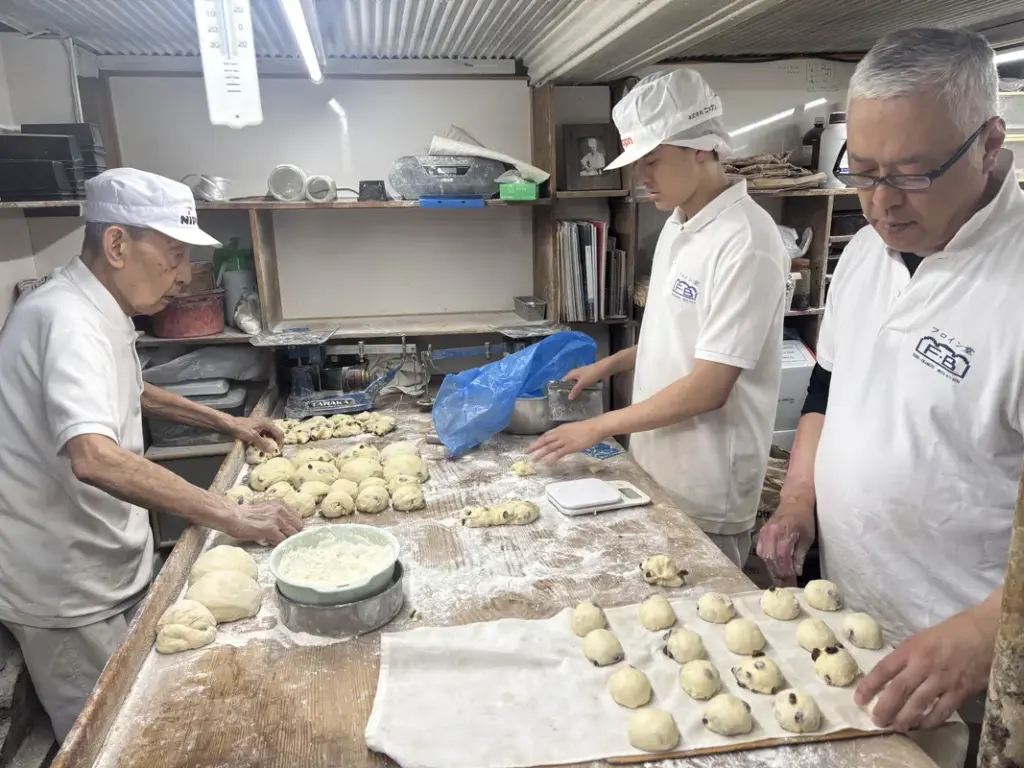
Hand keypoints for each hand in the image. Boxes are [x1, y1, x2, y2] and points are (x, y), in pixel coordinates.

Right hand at [224, 499, 302, 544]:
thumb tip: (286, 526)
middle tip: (284, 538)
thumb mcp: (266, 510)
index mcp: (280, 505)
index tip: (289, 532)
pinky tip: (271, 542)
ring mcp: (276, 520)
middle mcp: (281, 510)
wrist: (232, 517)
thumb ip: (277, 515)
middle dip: (292, 534)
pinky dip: (278, 544)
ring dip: (286, 539)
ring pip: (292, 534)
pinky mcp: (270, 530)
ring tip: (276, 540)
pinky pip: (282, 540)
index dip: (294, 527)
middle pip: (298, 526)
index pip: (297, 518)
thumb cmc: (246, 515)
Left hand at [231, 416, 283, 452]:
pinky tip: (261, 445)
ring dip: (270, 442)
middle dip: (275, 442)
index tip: (278, 451)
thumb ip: (263, 443)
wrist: (230, 424)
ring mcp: (262, 424)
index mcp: (268, 423)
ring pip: (271, 434)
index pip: (279, 433)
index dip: (280, 443)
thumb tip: (273, 450)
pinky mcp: (258, 427)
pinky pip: (265, 434)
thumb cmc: (241, 429)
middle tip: (273, 451)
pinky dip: (265, 440)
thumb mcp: (252, 437)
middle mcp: (267, 423)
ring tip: (267, 449)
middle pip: (276, 433)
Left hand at [526, 419, 607, 464]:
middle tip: (526, 452)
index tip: (533, 445)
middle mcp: (559, 434)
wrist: (596, 427)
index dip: (538, 441)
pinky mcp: (570, 447)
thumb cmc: (588, 428)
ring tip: (533, 460)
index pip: (546, 435)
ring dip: (540, 454)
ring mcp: (564, 441)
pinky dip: (551, 459)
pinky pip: (558, 454)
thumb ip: (566, 434)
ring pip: (548, 448)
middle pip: (544, 441)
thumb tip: (562, 439)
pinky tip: (546, 463)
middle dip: (534, 447)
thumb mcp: (573, 429)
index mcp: (560, 429)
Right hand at [563, 362, 605, 399]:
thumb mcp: (583, 382)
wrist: (605, 368)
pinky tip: (582, 396)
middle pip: (569, 383)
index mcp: (572, 373)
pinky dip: (582, 390)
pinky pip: (582, 385)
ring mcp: (582, 376)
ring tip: (573, 401)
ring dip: (575, 391)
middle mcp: (575, 374)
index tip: (559, 397)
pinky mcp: (588, 378)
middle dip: (568, 391)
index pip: (562, 381)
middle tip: (566, 401)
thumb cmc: (592, 374)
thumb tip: (568, 398)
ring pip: (576, 385)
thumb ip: (575, 390)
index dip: (560, 388)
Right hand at [754, 501, 815, 584]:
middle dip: (779, 573)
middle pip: (771, 558)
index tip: (793, 581)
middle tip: (787, 583)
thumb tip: (797, 572)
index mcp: (784, 532)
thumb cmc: (804, 520)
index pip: (782, 557)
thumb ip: (800, 556)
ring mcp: (764, 533)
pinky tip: (774, 565)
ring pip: (764, 556)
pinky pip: (760, 551)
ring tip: (781, 576)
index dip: (786, 571)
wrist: (794, 503)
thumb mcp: (807, 539)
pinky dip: (767, 560)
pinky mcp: (760, 534)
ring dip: (772, 568)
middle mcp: (771, 533)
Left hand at [855, 608, 994, 731]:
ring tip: (896, 728)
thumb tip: (892, 675)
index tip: (859, 699)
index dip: (869, 686)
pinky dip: (930, 720)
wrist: (985, 632)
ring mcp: (942, 679)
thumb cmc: (952, 632)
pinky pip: (941, 710)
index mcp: (911, 648)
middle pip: (898, 690)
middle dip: (884, 708)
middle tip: (876, 721)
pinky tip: (922, 726)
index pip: (884, 669)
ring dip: (905, 719)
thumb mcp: (922, 637)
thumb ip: (908, 656)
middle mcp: (923, 664)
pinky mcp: (960, 691)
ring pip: (918, 704)